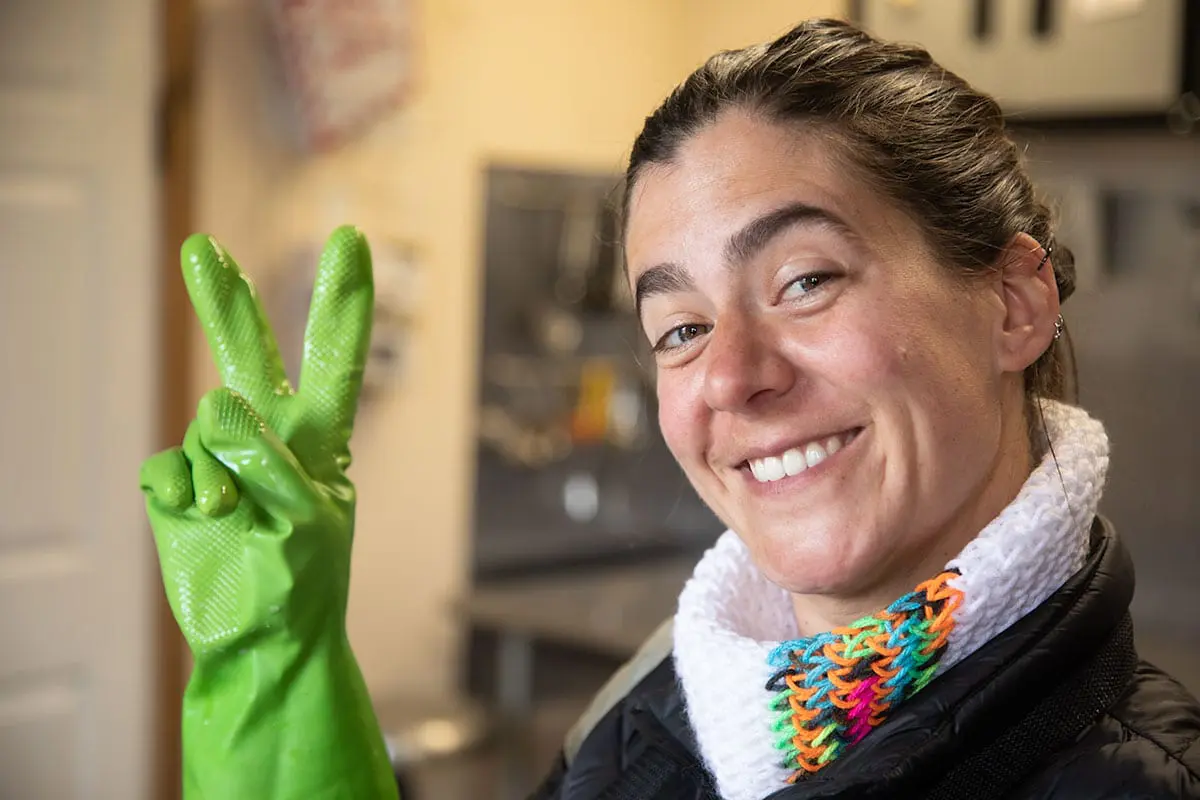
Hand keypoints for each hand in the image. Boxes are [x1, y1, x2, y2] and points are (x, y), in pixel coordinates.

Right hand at [141, 226, 371, 651]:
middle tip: (200, 248)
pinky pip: (166, 464)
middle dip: (226, 304)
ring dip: (213, 472)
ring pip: (203, 427)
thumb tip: (217, 404)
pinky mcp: (182, 488)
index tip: (349, 238)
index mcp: (322, 441)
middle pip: (249, 357)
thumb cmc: (302, 588)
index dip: (341, 299)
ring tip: (227, 517)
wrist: (259, 647)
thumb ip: (267, 460)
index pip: (335, 359)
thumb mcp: (305, 523)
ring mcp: (223, 463)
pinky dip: (178, 489)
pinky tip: (196, 516)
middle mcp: (271, 440)